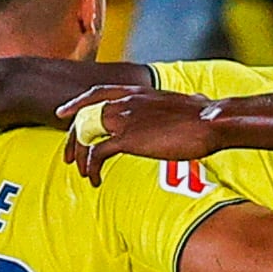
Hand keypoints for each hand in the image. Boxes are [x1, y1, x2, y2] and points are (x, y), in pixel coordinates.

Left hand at [59, 84, 215, 179]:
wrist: (209, 122)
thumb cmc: (205, 117)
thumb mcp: (185, 104)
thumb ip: (176, 105)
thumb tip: (193, 104)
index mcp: (135, 91)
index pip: (96, 93)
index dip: (76, 104)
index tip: (63, 114)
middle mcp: (124, 101)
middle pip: (84, 115)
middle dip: (73, 138)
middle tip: (69, 157)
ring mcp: (123, 119)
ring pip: (85, 134)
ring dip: (80, 156)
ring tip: (83, 173)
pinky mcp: (126, 139)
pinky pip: (96, 153)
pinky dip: (91, 168)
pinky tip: (96, 180)